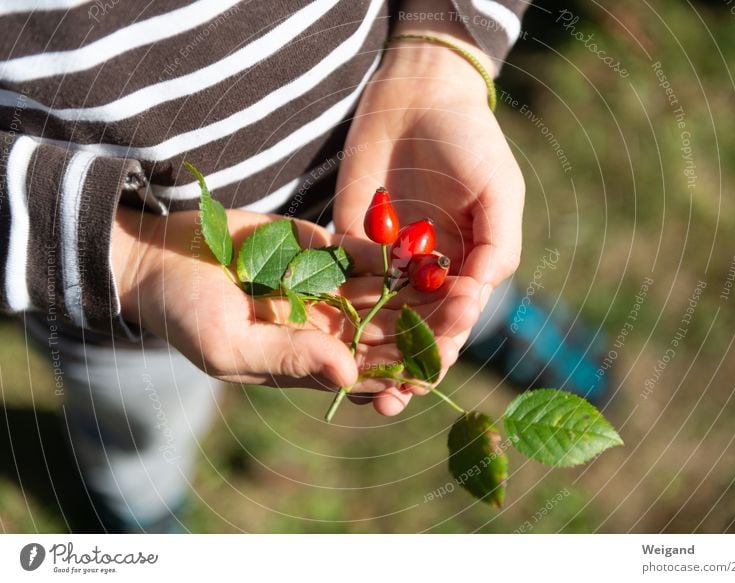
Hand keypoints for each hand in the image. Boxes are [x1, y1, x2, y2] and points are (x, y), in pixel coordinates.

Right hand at [111, 207, 478, 411]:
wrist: (160, 258)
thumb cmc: (183, 313)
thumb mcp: (228, 345)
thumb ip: (287, 357)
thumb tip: (346, 373)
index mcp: (310, 360)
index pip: (372, 372)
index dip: (408, 369)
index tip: (443, 356)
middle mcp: (328, 327)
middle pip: (390, 332)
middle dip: (429, 323)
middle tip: (468, 306)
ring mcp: (327, 287)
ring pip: (388, 293)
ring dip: (423, 286)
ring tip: (462, 274)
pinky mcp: (321, 250)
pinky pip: (366, 253)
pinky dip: (394, 251)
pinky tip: (425, 244)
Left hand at [334, 22, 524, 403]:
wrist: (415, 97)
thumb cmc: (467, 139)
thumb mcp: (498, 187)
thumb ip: (497, 242)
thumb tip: (479, 294)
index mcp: (468, 264)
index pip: (459, 316)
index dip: (450, 339)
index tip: (439, 355)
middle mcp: (429, 273)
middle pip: (420, 330)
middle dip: (410, 365)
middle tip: (396, 397)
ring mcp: (390, 263)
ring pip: (383, 321)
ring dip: (375, 358)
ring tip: (365, 392)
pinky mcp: (353, 247)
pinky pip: (349, 289)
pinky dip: (343, 321)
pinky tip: (333, 351)